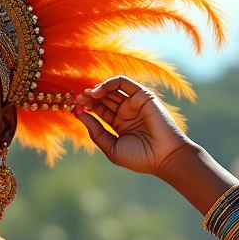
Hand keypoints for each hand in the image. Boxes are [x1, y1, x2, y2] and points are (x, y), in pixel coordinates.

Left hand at [74, 76, 192, 175]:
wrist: (164, 157)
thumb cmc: (140, 157)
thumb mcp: (111, 147)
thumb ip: (96, 131)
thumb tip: (79, 114)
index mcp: (118, 125)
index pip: (99, 111)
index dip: (86, 108)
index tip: (74, 108)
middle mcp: (126, 113)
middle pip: (103, 99)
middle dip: (88, 97)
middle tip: (77, 99)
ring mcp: (134, 103)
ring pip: (111, 89)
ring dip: (96, 90)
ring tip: (86, 95)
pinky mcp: (142, 95)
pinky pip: (123, 82)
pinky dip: (108, 83)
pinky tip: (97, 92)